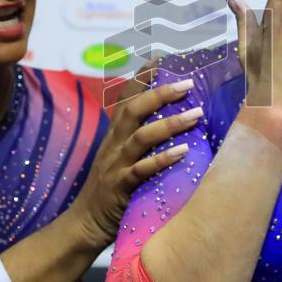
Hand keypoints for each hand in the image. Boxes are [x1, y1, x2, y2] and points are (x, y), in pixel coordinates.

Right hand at [67, 75, 197, 251]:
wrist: (85, 224)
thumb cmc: (113, 190)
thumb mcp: (123, 158)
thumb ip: (143, 140)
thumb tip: (177, 124)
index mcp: (115, 134)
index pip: (127, 98)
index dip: (142, 77)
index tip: (161, 57)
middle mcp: (114, 144)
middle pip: (133, 109)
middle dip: (161, 93)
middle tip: (189, 84)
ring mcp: (115, 164)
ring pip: (141, 137)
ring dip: (170, 124)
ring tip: (196, 115)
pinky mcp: (120, 186)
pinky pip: (141, 169)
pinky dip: (162, 159)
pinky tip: (183, 152)